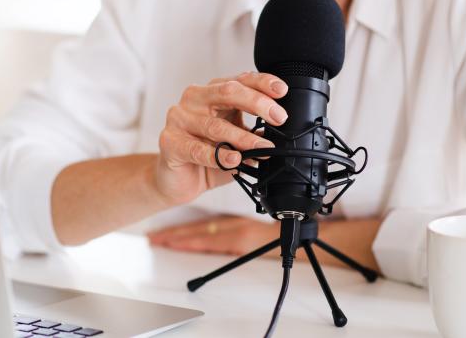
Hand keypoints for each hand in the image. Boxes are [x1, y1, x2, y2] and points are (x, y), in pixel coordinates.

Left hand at [149, 215, 383, 274]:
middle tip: (154, 236)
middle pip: (200, 229)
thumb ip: (253, 229)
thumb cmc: (296, 227)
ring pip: (202, 233)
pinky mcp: (243, 240)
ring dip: (180, 238)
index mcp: (241, 223)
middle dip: (176, 233)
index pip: (208, 225)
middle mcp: (236, 226)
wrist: (312, 231)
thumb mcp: (270, 226)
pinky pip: (213, 241)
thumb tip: (239, 231)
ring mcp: (238, 233)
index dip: (186, 228)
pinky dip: (195, 241)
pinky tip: (182, 243)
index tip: (166, 231)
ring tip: (159, 240)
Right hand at [154, 72, 288, 205]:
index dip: (262, 83)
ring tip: (263, 149)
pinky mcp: (169, 141)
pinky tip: (234, 160)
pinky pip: (197, 149)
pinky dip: (219, 156)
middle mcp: (194, 99)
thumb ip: (254, 134)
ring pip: (215, 125)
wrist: (178, 180)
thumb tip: (279, 133)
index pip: (239, 79)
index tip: (282, 91)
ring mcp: (179, 119)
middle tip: (279, 117)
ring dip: (243, 138)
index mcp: (212, 92)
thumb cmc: (208, 156)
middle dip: (257, 103)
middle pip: (228, 92)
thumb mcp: (236, 141)